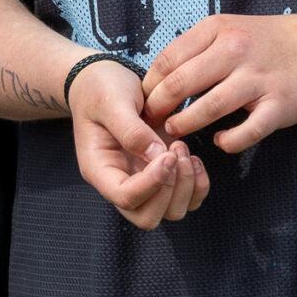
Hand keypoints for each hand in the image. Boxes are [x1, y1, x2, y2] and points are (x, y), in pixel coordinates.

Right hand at [69, 58, 206, 229]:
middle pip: (147, 216)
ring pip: (171, 212)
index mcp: (99, 169)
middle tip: (175, 151)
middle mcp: (120, 182)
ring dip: (185, 186)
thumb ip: (130, 129)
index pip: (126, 198)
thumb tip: (156, 155)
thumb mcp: (110, 101)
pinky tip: (194, 158)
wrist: (105, 79)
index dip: (152, 183)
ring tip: (182, 148)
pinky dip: (197, 185)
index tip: (168, 154)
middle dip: (170, 190)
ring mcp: (142, 182)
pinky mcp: (162, 175)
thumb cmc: (101, 88)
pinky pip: (187, 200)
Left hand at [141, 12, 296, 154]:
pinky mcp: (279, 105)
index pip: (168, 59)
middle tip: (152, 120)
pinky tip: (221, 142)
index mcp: (217, 29)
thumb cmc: (268, 41)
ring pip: (208, 107)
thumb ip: (197, 48)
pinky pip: (248, 130)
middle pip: (181, 83)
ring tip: (175, 132)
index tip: (143, 100)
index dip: (150, 84)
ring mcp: (258, 79)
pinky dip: (230, 140)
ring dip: (186, 124)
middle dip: (160, 106)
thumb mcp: (228, 28)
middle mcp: (235, 51)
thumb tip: (160, 77)